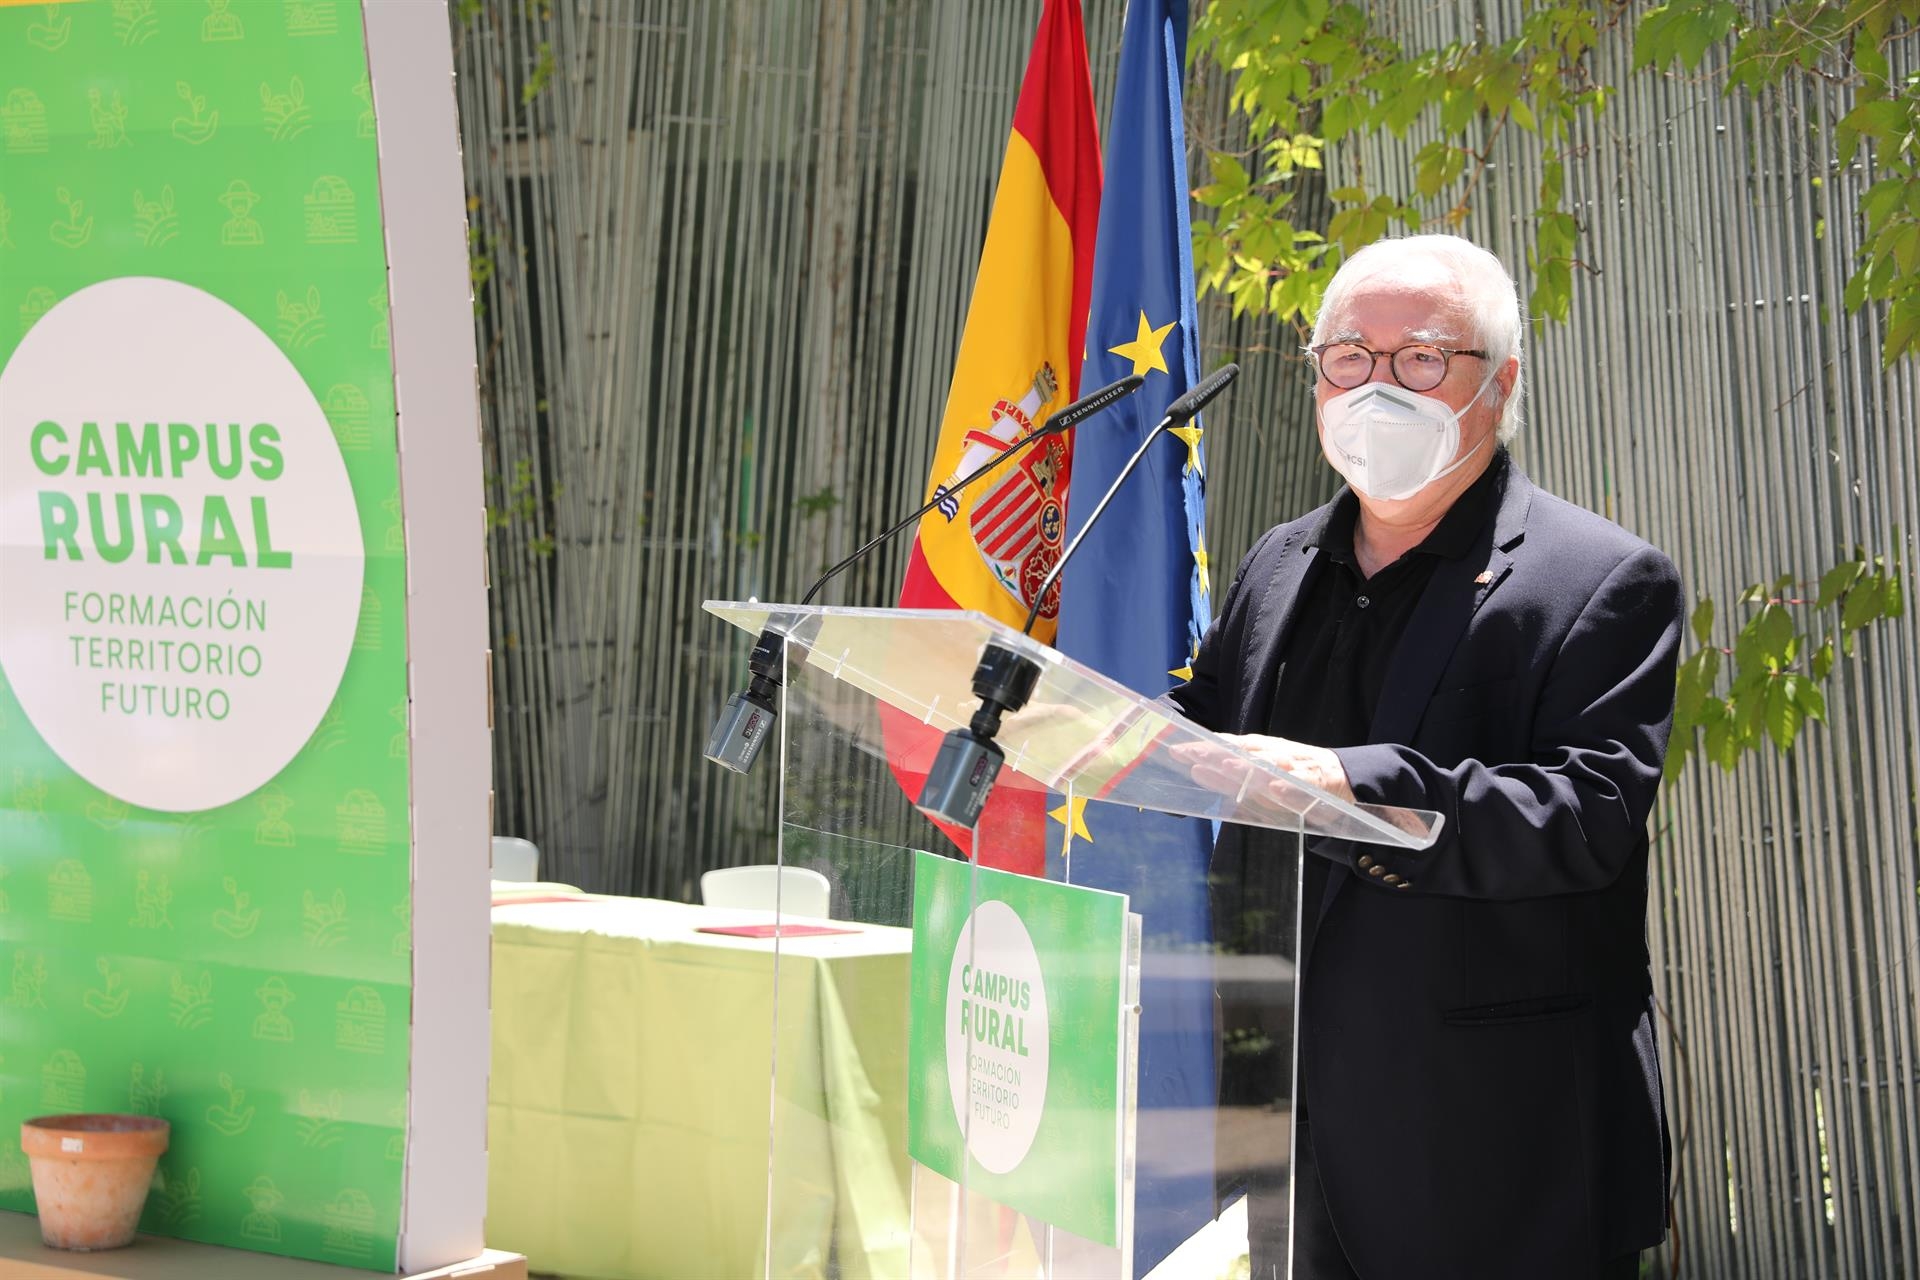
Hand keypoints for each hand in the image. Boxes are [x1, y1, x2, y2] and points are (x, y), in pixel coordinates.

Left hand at [1169, 732, 1354, 805]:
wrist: (1340, 776)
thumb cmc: (1290, 775)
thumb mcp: (1256, 775)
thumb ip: (1226, 775)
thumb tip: (1194, 769)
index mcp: (1258, 750)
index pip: (1227, 746)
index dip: (1203, 747)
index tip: (1177, 749)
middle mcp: (1273, 754)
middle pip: (1243, 752)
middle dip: (1219, 752)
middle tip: (1193, 754)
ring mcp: (1294, 766)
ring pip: (1270, 764)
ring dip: (1249, 765)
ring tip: (1228, 766)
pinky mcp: (1315, 782)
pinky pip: (1301, 784)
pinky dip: (1288, 786)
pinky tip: (1275, 789)